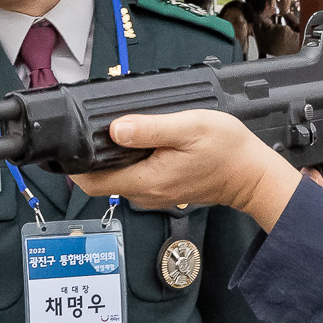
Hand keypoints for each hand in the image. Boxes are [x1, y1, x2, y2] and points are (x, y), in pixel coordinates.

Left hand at [75, 111, 302, 230]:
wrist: (252, 175)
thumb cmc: (227, 151)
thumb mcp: (189, 128)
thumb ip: (149, 129)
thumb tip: (115, 129)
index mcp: (147, 179)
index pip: (93, 183)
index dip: (75, 166)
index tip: (69, 146)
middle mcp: (146, 193)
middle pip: (102, 180)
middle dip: (91, 158)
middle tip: (94, 129)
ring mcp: (155, 194)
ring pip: (118, 178)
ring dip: (112, 159)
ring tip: (118, 131)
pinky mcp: (164, 189)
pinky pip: (136, 178)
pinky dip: (130, 162)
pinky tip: (140, 143)